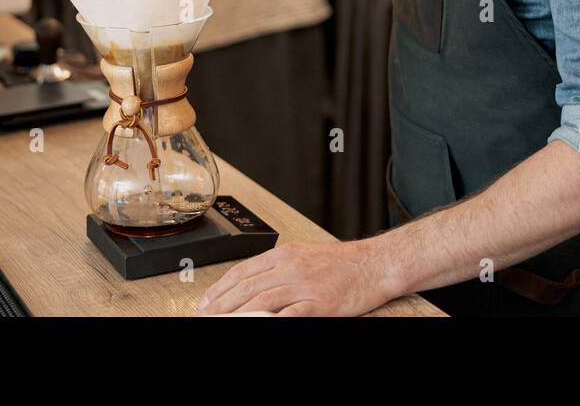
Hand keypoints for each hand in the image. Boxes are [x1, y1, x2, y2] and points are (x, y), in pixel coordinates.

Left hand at [197, 239, 400, 316]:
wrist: (373, 265)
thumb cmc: (341, 263)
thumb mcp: (304, 255)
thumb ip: (278, 268)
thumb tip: (250, 283)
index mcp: (285, 254)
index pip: (243, 271)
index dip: (220, 288)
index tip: (206, 301)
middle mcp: (291, 267)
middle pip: (247, 288)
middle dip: (221, 305)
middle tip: (205, 316)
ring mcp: (305, 286)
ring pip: (261, 301)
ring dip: (237, 315)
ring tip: (221, 323)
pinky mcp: (319, 303)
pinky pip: (289, 314)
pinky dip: (270, 321)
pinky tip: (257, 326)